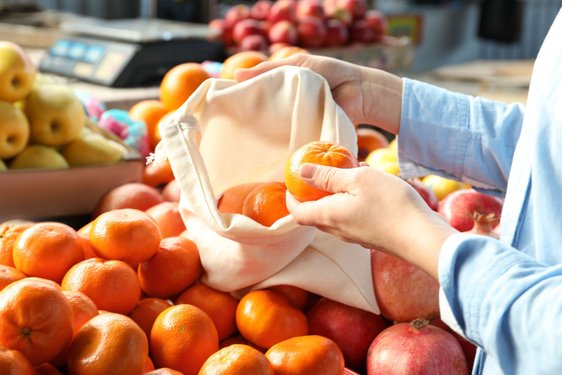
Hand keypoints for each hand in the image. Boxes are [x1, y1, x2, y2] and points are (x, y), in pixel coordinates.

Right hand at [235, 53, 402, 133]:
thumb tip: (235, 75)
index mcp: (282, 92)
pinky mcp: (308, 138)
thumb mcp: (298, 65)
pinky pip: (294, 144)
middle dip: (252, 126)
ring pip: (278, 134)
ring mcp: (298, 126)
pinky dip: (286, 148)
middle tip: (233, 131)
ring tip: (247, 144)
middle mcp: (287, 111)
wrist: (359, 91)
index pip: (258, 101)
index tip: (226, 111)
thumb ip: (269, 69)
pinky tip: (270, 153)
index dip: (243, 105)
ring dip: (267, 138)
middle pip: (265, 121)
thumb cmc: (330, 73)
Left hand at [286, 163, 457, 277]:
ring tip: (350, 173)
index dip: (291, 197)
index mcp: (328, 216)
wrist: (423, 237)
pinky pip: (352, 217)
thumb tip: (300, 172)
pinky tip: (370, 186)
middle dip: (313, 193)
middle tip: (321, 172)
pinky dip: (352, 201)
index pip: (296, 212)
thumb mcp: (357, 179)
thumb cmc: (390, 204)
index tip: (294, 180)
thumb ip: (327, 176)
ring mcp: (354, 236)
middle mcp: (337, 230)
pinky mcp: (369, 236)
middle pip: (314, 214)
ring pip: (335, 214)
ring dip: (336, 194)